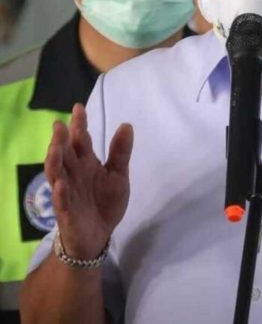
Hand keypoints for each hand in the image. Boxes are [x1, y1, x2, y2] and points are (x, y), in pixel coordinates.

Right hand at [45, 104, 132, 259]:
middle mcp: (73, 174)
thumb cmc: (105, 202)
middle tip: (60, 124)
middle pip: (64, 154)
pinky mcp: (66, 211)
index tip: (78, 107)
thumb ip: (120, 152)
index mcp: (86, 164)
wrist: (100, 234)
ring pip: (56, 174)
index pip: (80, 141)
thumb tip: (127, 124)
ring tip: (56, 147)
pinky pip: (61, 201)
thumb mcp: (118, 175)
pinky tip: (60, 184)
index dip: (79, 125)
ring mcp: (67, 192)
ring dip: (54, 160)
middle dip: (61, 140)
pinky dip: (59, 193)